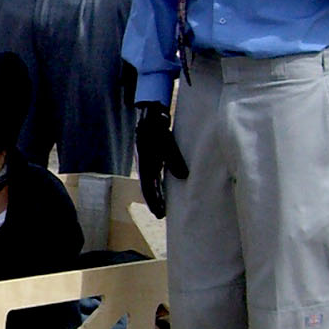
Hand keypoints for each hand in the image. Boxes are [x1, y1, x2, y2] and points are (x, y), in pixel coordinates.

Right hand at [135, 102, 189, 218]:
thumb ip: (174, 160)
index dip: (153, 202)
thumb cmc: (157, 127)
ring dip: (158, 193)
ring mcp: (149, 161)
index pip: (148, 188)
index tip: (159, 215)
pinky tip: (166, 187)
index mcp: (145, 165)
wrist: (150, 113)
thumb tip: (183, 176)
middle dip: (155, 201)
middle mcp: (145, 165)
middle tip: (160, 215)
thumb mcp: (167, 143)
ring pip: (152, 182)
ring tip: (163, 206)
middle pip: (149, 188)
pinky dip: (160, 183)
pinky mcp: (154, 156)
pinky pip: (157, 174)